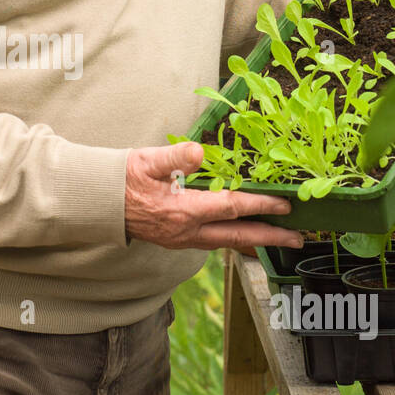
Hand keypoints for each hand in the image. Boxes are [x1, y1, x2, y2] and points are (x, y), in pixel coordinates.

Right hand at [125, 142, 303, 252]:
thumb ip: (175, 156)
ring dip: (253, 242)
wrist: (97, 203)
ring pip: (226, 243)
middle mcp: (186, 231)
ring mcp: (181, 239)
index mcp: (182, 210)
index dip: (261, 206)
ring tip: (276, 240)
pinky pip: (212, 243)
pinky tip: (241, 235)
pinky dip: (233, 240)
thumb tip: (199, 151)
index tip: (285, 205)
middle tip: (297, 239)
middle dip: (269, 238)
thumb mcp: (146, 160)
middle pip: (237, 237)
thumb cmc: (121, 179)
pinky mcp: (175, 240)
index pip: (232, 208)